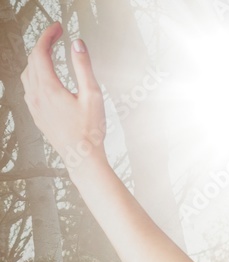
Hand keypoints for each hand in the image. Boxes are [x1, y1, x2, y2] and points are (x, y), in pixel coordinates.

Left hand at [20, 22, 106, 171]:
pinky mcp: (37, 114)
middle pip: (32, 60)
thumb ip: (83, 67)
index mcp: (49, 88)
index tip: (58, 28)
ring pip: (27, 73)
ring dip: (37, 59)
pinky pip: (29, 87)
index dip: (48, 36)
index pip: (41, 52)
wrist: (82, 158)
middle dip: (43, 44)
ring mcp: (34, 106)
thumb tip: (77, 45)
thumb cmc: (90, 132)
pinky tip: (45, 78)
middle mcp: (37, 95)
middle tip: (57, 36)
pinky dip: (35, 75)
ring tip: (50, 54)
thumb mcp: (92, 96)